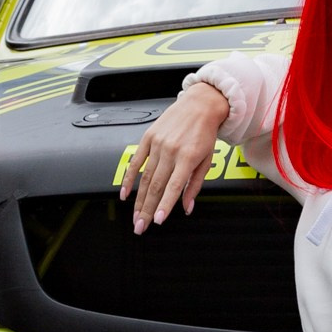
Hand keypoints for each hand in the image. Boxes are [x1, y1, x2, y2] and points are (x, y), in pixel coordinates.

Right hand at [118, 80, 227, 234]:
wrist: (200, 104)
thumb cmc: (206, 133)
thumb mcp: (207, 159)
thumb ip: (195, 185)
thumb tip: (187, 207)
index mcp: (187, 157)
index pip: (173, 187)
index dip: (165, 205)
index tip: (157, 220)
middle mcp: (170, 151)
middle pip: (156, 186)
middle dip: (146, 209)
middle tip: (140, 226)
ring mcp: (157, 144)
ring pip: (145, 177)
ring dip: (138, 200)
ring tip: (135, 216)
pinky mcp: (148, 137)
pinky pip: (136, 161)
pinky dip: (129, 178)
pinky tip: (125, 194)